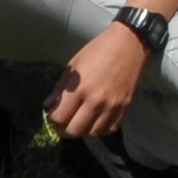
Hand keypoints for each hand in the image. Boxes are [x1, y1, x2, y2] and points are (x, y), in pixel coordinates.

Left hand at [47, 23, 147, 141]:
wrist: (128, 43)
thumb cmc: (97, 51)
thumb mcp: (73, 66)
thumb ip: (60, 89)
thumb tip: (49, 106)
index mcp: (79, 89)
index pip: (59, 118)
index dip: (53, 119)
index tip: (55, 113)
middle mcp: (95, 101)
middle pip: (74, 131)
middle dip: (65, 129)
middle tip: (65, 121)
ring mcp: (112, 106)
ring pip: (92, 133)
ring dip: (83, 130)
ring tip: (80, 120)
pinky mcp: (125, 107)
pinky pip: (110, 129)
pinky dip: (100, 128)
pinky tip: (96, 120)